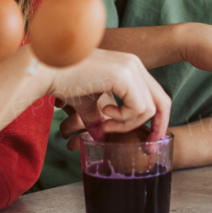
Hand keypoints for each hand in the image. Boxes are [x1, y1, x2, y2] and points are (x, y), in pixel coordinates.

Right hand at [49, 49, 170, 139]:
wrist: (47, 70)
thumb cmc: (63, 82)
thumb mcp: (87, 103)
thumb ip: (98, 118)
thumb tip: (100, 135)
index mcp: (130, 68)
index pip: (156, 97)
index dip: (157, 121)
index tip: (148, 142)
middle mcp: (135, 65)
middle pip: (163, 102)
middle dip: (158, 128)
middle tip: (147, 147)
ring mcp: (131, 69)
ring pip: (149, 109)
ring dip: (126, 124)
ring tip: (104, 121)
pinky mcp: (124, 76)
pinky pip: (138, 108)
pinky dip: (123, 119)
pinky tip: (104, 112)